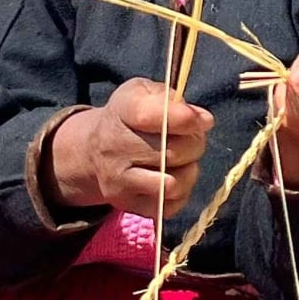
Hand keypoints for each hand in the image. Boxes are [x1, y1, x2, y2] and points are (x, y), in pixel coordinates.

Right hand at [45, 79, 213, 219]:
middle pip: (171, 152)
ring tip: (182, 161)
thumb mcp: (145, 93)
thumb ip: (174, 101)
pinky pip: (169, 206)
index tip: (204, 122)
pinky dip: (180, 194)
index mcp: (121, 110)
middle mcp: (112, 146)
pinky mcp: (126, 205)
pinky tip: (171, 178)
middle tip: (191, 139)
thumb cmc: (131, 116)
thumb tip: (203, 121)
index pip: (149, 115)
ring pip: (173, 184)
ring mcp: (118, 180)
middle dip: (194, 145)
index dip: (182, 119)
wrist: (94, 149)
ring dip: (189, 171)